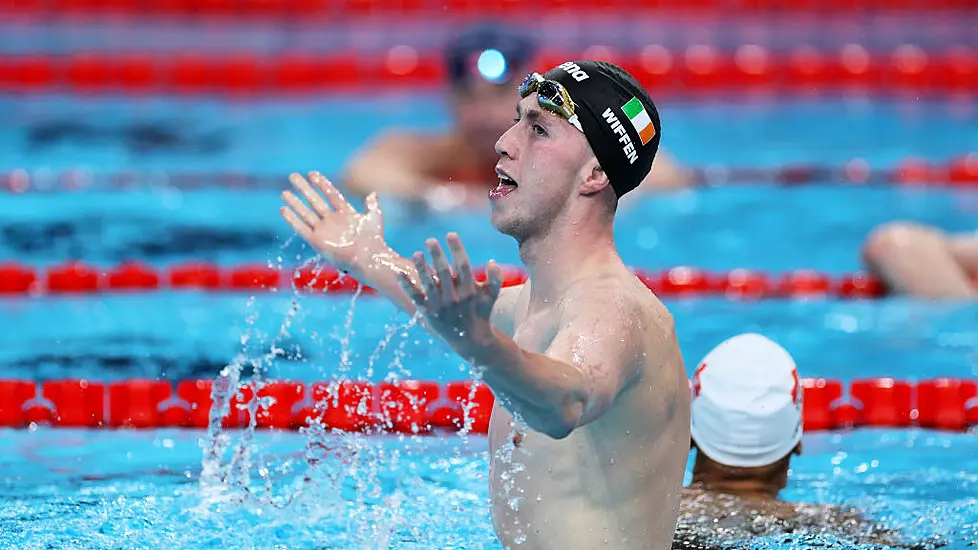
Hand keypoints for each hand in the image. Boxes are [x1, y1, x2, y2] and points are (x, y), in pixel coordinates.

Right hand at [280, 172, 386, 274]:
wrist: (368, 258)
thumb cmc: (373, 239)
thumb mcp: (374, 217)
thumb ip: (372, 205)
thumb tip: (373, 193)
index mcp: (345, 214)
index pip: (330, 194)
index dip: (322, 184)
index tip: (312, 174)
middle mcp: (332, 221)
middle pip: (315, 201)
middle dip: (304, 189)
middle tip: (292, 176)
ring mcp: (324, 231)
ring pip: (306, 213)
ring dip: (295, 203)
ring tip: (284, 192)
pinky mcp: (317, 241)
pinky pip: (301, 228)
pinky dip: (292, 219)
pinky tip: (283, 209)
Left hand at [397, 233, 503, 356]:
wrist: (470, 341)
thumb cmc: (480, 312)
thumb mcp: (490, 296)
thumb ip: (495, 279)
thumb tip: (492, 262)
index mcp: (470, 291)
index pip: (463, 266)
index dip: (457, 249)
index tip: (450, 234)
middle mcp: (455, 299)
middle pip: (444, 273)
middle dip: (437, 256)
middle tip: (430, 240)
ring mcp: (440, 307)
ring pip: (429, 284)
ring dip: (422, 268)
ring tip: (416, 254)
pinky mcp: (429, 314)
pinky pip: (416, 298)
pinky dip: (407, 286)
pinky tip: (399, 273)